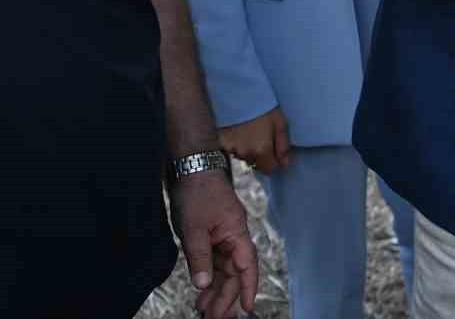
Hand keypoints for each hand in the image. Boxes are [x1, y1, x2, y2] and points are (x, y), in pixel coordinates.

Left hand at [171, 170, 257, 317]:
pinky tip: (200, 290)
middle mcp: (233, 236)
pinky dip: (207, 276)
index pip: (246, 265)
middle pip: (234, 271)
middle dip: (226, 296)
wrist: (191, 167)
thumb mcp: (194, 228)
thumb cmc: (197, 193)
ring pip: (223, 268)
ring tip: (203, 310)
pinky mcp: (210, 233)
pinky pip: (212, 260)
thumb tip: (202, 285)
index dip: (248, 287)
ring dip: (215, 289)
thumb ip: (199, 257)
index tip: (246, 308)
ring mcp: (221, 235)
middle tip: (213, 318)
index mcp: (236, 232)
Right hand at [218, 106, 290, 173]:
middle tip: (261, 136)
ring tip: (248, 131)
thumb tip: (285, 165)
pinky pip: (229, 150)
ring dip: (246, 149)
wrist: (239, 92)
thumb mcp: (281, 123)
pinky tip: (237, 131)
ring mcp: (230, 149)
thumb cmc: (264, 106)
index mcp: (262, 149)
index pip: (269, 169)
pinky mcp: (220, 142)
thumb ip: (283, 147)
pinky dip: (234, 144)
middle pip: (255, 163)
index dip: (273, 162)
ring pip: (242, 157)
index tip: (274, 152)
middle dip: (260, 155)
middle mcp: (245, 153)